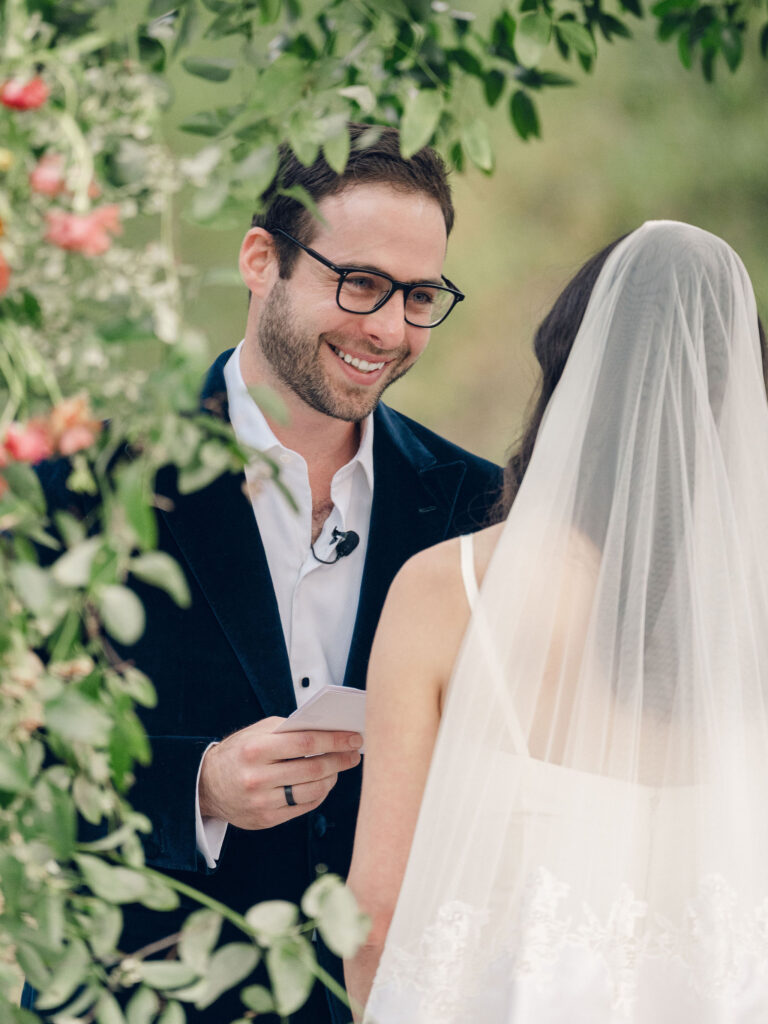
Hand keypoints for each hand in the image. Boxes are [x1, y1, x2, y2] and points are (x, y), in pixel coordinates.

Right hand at [198, 717, 362, 829]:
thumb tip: (327, 730)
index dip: (334, 740)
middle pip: (313, 768)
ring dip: (332, 777)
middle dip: (340, 759)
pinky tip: (323, 783)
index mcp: (256, 749)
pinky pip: (303, 807)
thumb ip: (289, 731)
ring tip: (338, 768)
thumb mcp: (257, 733)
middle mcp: (257, 777)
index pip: (305, 743)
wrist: (206, 785)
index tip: (353, 737)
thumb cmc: (238, 753)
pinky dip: (319, 794)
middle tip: (354, 753)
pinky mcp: (265, 820)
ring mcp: (261, 802)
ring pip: (312, 791)